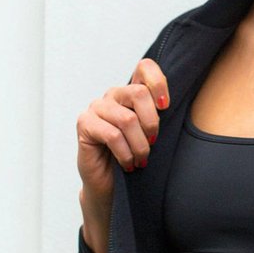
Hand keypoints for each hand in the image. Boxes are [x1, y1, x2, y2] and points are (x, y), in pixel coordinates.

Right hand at [76, 57, 170, 201]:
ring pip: (127, 119)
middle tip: (153, 144)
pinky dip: (125, 153)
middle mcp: (113, 95)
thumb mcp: (152, 135)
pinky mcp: (85, 124)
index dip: (159, 82)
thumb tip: (168, 105)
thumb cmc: (135, 159)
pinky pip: (112, 135)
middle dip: (152, 123)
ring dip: (139, 145)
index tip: (165, 106)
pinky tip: (128, 164)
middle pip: (139, 93)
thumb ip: (159, 116)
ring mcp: (97, 108)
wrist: (110, 185)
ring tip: (141, 160)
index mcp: (132, 93)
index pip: (144, 67)